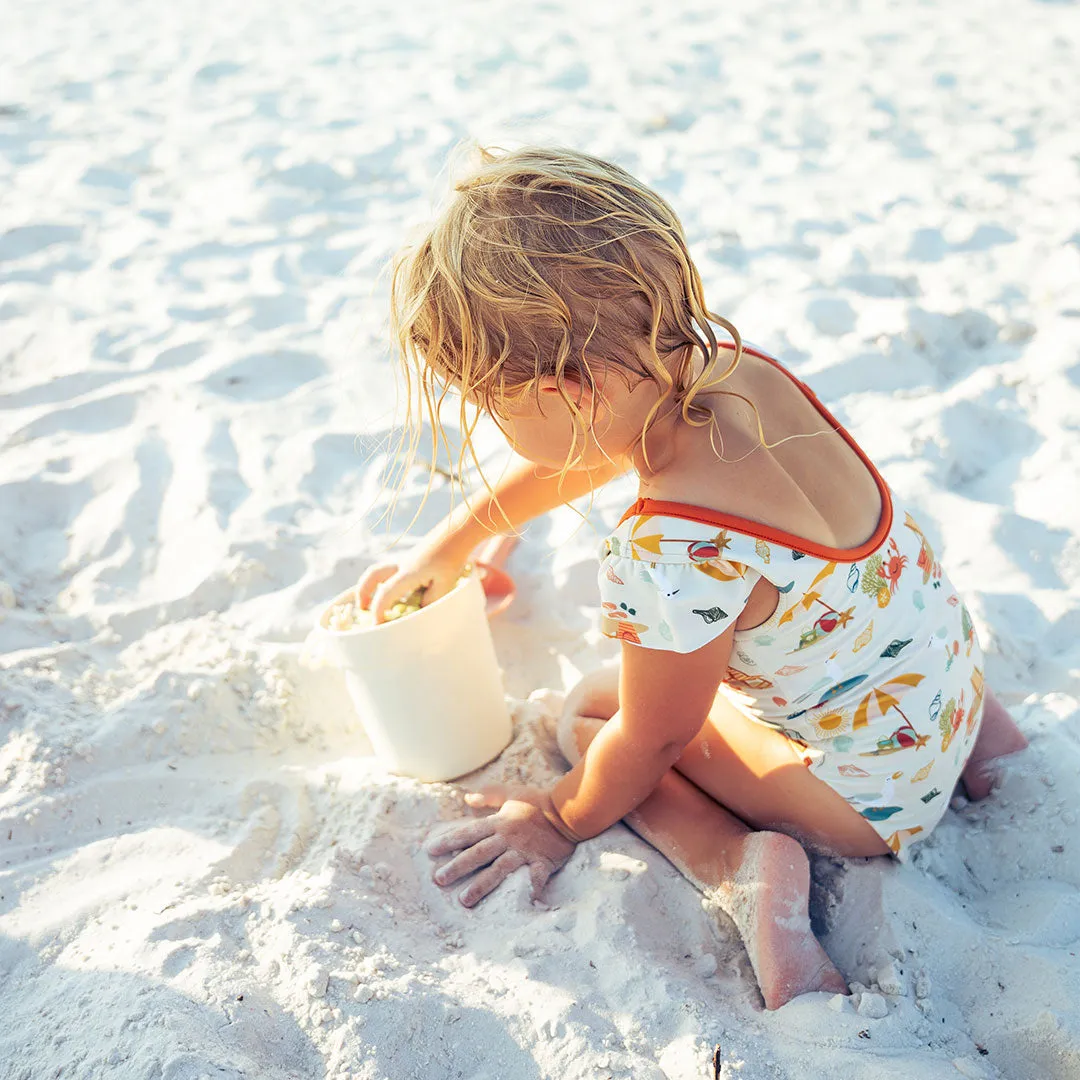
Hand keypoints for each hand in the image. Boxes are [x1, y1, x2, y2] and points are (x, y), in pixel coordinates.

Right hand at [356, 544, 465, 623]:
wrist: (457, 533)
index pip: (384, 594)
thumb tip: (419, 609)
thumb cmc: (452, 557)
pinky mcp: (412, 558)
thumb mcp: (444, 584)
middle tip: (362, 608)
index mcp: (407, 573)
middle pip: (372, 575)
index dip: (377, 611)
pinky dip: (385, 581)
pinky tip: (398, 591)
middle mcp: (401, 565)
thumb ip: (430, 600)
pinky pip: (391, 570)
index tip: (376, 625)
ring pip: (378, 570)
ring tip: (374, 600)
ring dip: (371, 584)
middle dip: (363, 592)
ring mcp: (405, 560)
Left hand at [426, 786, 576, 906]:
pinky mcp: (542, 862)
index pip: (469, 833)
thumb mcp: (512, 793)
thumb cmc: (538, 801)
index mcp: (499, 822)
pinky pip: (533, 879)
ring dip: (480, 885)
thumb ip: (489, 795)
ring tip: (464, 900)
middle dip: (457, 867)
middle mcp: (508, 838)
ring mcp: (524, 852)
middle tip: (438, 879)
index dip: (449, 841)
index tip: (431, 851)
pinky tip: (517, 905)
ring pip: (498, 870)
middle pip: (478, 854)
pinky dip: (527, 890)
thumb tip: (466, 798)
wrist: (568, 810)